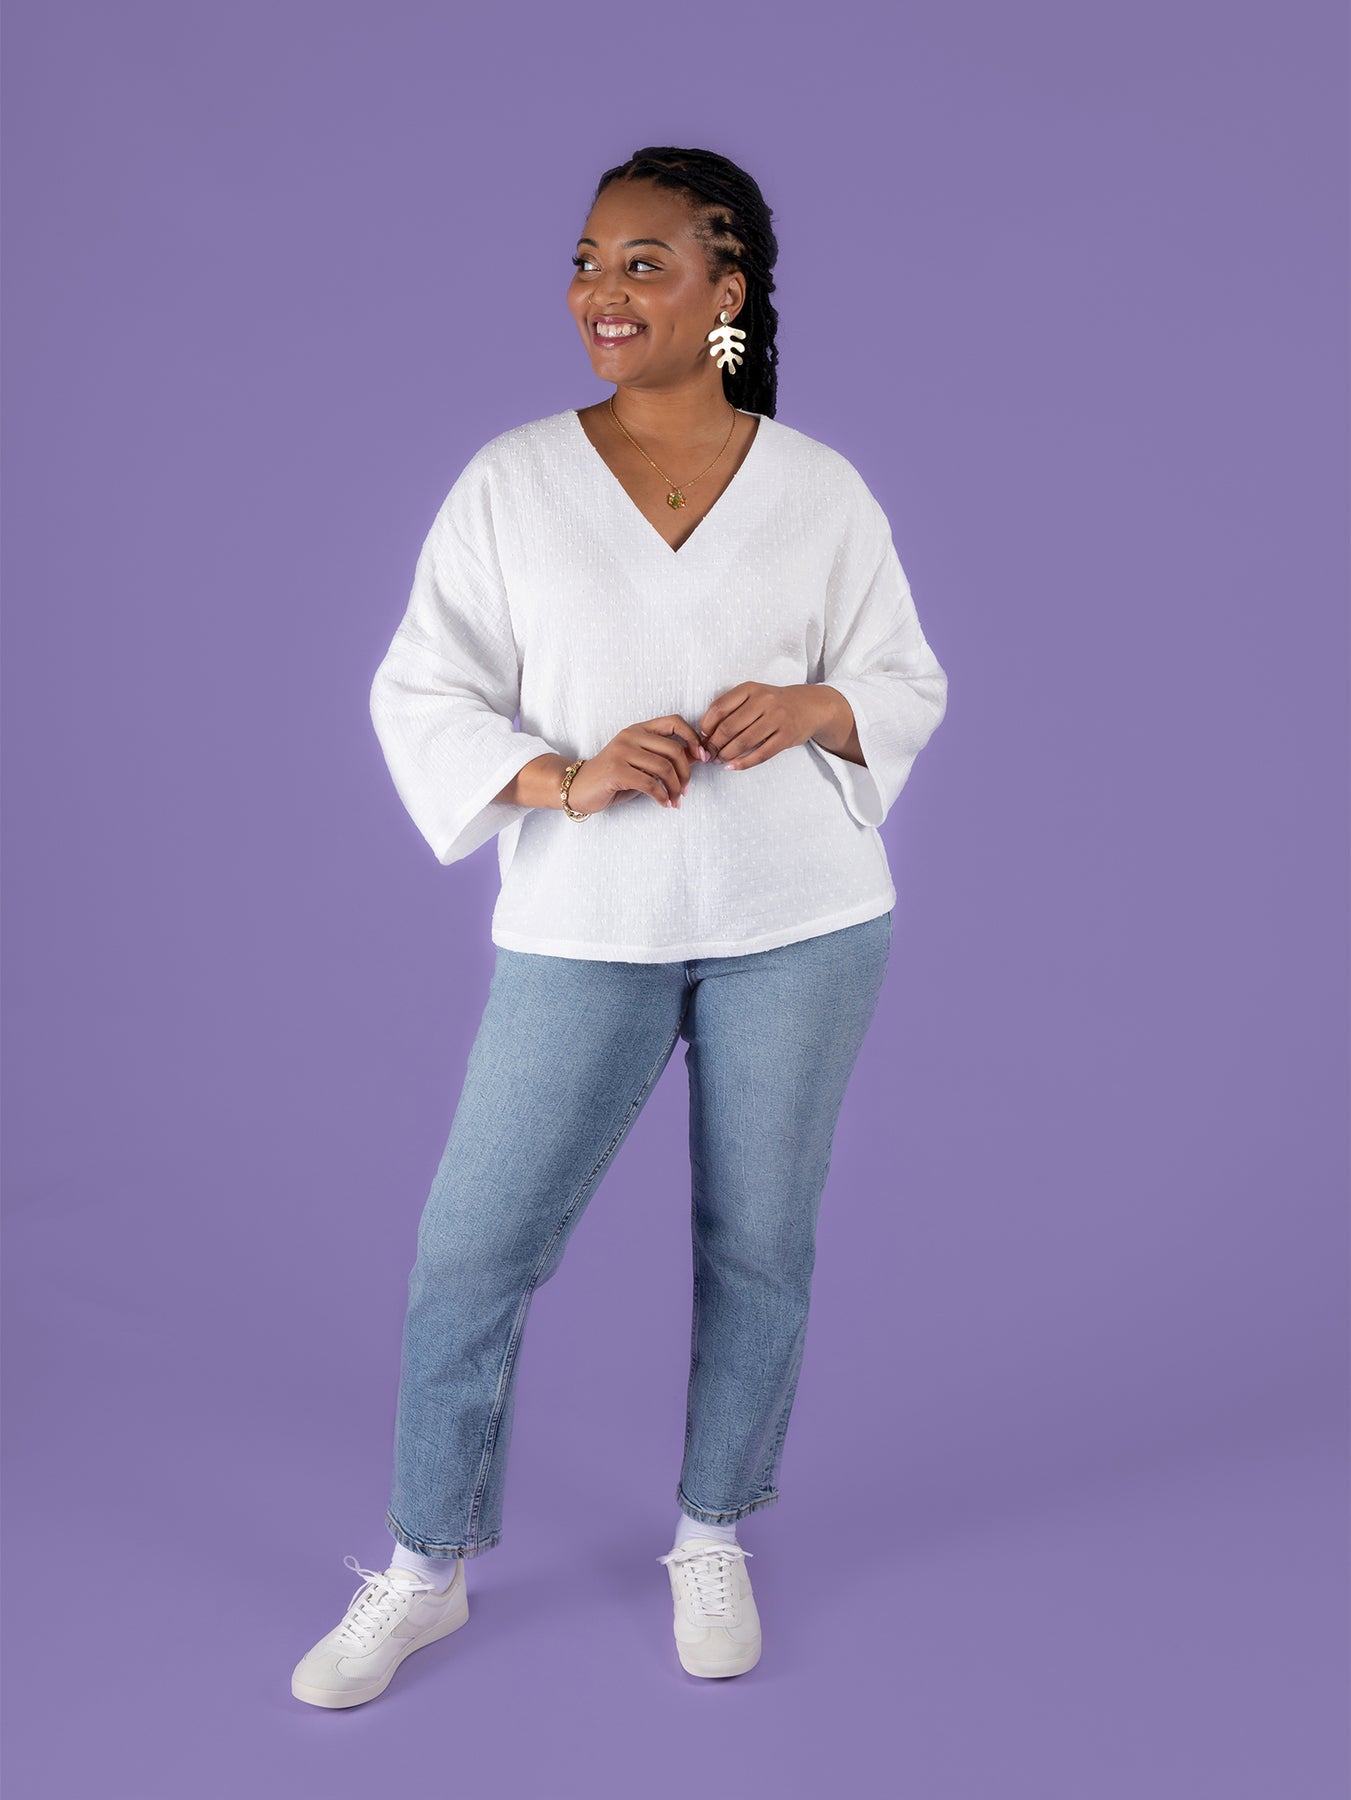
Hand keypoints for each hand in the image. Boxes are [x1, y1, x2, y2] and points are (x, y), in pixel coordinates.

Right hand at [567, 713, 706, 812]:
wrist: (579, 788)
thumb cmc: (614, 778)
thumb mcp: (643, 764)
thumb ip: (666, 758)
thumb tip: (699, 756)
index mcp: (639, 729)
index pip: (674, 721)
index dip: (693, 738)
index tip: (703, 757)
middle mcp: (630, 736)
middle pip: (674, 749)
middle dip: (686, 773)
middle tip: (686, 790)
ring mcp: (622, 752)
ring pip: (664, 768)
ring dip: (675, 789)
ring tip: (676, 800)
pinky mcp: (616, 771)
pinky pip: (650, 784)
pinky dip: (662, 797)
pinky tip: (664, 804)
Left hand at [698, 682, 849, 769]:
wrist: (809, 706)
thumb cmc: (773, 703)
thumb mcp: (753, 696)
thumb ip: (731, 709)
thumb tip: (705, 734)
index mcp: (750, 688)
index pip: (719, 708)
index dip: (706, 726)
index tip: (703, 737)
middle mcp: (764, 701)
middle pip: (729, 728)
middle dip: (714, 744)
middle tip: (709, 753)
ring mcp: (777, 719)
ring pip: (743, 742)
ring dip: (726, 755)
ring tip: (719, 760)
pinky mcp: (786, 737)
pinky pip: (760, 754)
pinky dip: (743, 763)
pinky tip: (732, 767)